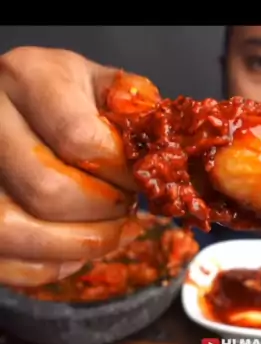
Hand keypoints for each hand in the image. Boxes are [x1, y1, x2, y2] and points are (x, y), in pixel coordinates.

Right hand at [0, 46, 139, 286]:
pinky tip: (74, 248)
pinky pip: (5, 260)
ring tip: (108, 233)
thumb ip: (134, 108)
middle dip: (102, 213)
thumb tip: (162, 154)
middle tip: (126, 208)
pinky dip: (48, 265)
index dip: (122, 174)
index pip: (80, 140)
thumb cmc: (64, 96)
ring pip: (14, 229)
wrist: (13, 104)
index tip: (143, 181)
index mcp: (29, 78)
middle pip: (47, 190)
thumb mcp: (100, 84)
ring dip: (77, 245)